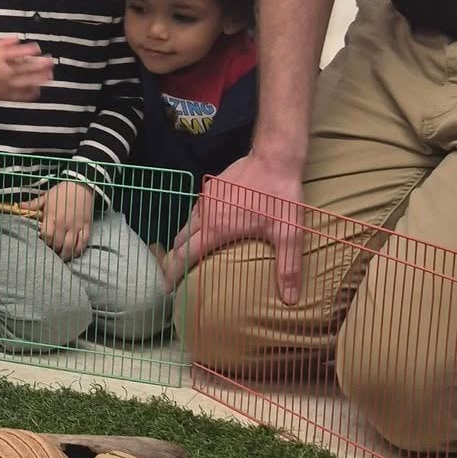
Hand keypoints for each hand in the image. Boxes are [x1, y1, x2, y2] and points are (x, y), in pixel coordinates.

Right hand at [0, 36, 52, 105]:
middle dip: (39, 65)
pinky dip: (29, 94)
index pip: (18, 53)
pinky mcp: (4, 96)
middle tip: (50, 62)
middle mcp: (4, 72)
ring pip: (25, 83)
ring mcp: (5, 85)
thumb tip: (18, 38)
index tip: (38, 49)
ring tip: (50, 77)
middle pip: (25, 68)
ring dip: (39, 80)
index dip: (29, 50)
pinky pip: (19, 96)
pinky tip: (38, 91)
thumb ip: (3, 43)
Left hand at [27, 181, 94, 260]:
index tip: (43, 245)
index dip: (44, 243)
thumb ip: (33, 204)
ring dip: (65, 254)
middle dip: (54, 251)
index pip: (46, 236)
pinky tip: (74, 253)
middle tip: (52, 254)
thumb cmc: (62, 191)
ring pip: (71, 246)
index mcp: (52, 217)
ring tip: (62, 257)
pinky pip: (83, 242)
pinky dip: (79, 250)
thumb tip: (19, 206)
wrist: (81, 184)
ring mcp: (76, 226)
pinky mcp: (86, 226)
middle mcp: (64, 223)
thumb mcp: (46, 197)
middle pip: (58, 244)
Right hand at [160, 151, 307, 300]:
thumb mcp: (288, 233)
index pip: (186, 256)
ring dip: (185, 241)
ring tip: (189, 255)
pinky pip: (197, 211)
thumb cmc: (280, 196)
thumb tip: (290, 300)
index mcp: (216, 229)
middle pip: (181, 241)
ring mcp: (207, 198)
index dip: (174, 272)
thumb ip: (288, 266)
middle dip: (175, 259)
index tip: (167, 287)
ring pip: (188, 224)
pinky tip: (206, 228)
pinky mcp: (212, 187)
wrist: (275, 157)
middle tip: (176, 275)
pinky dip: (195, 225)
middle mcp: (206, 214)